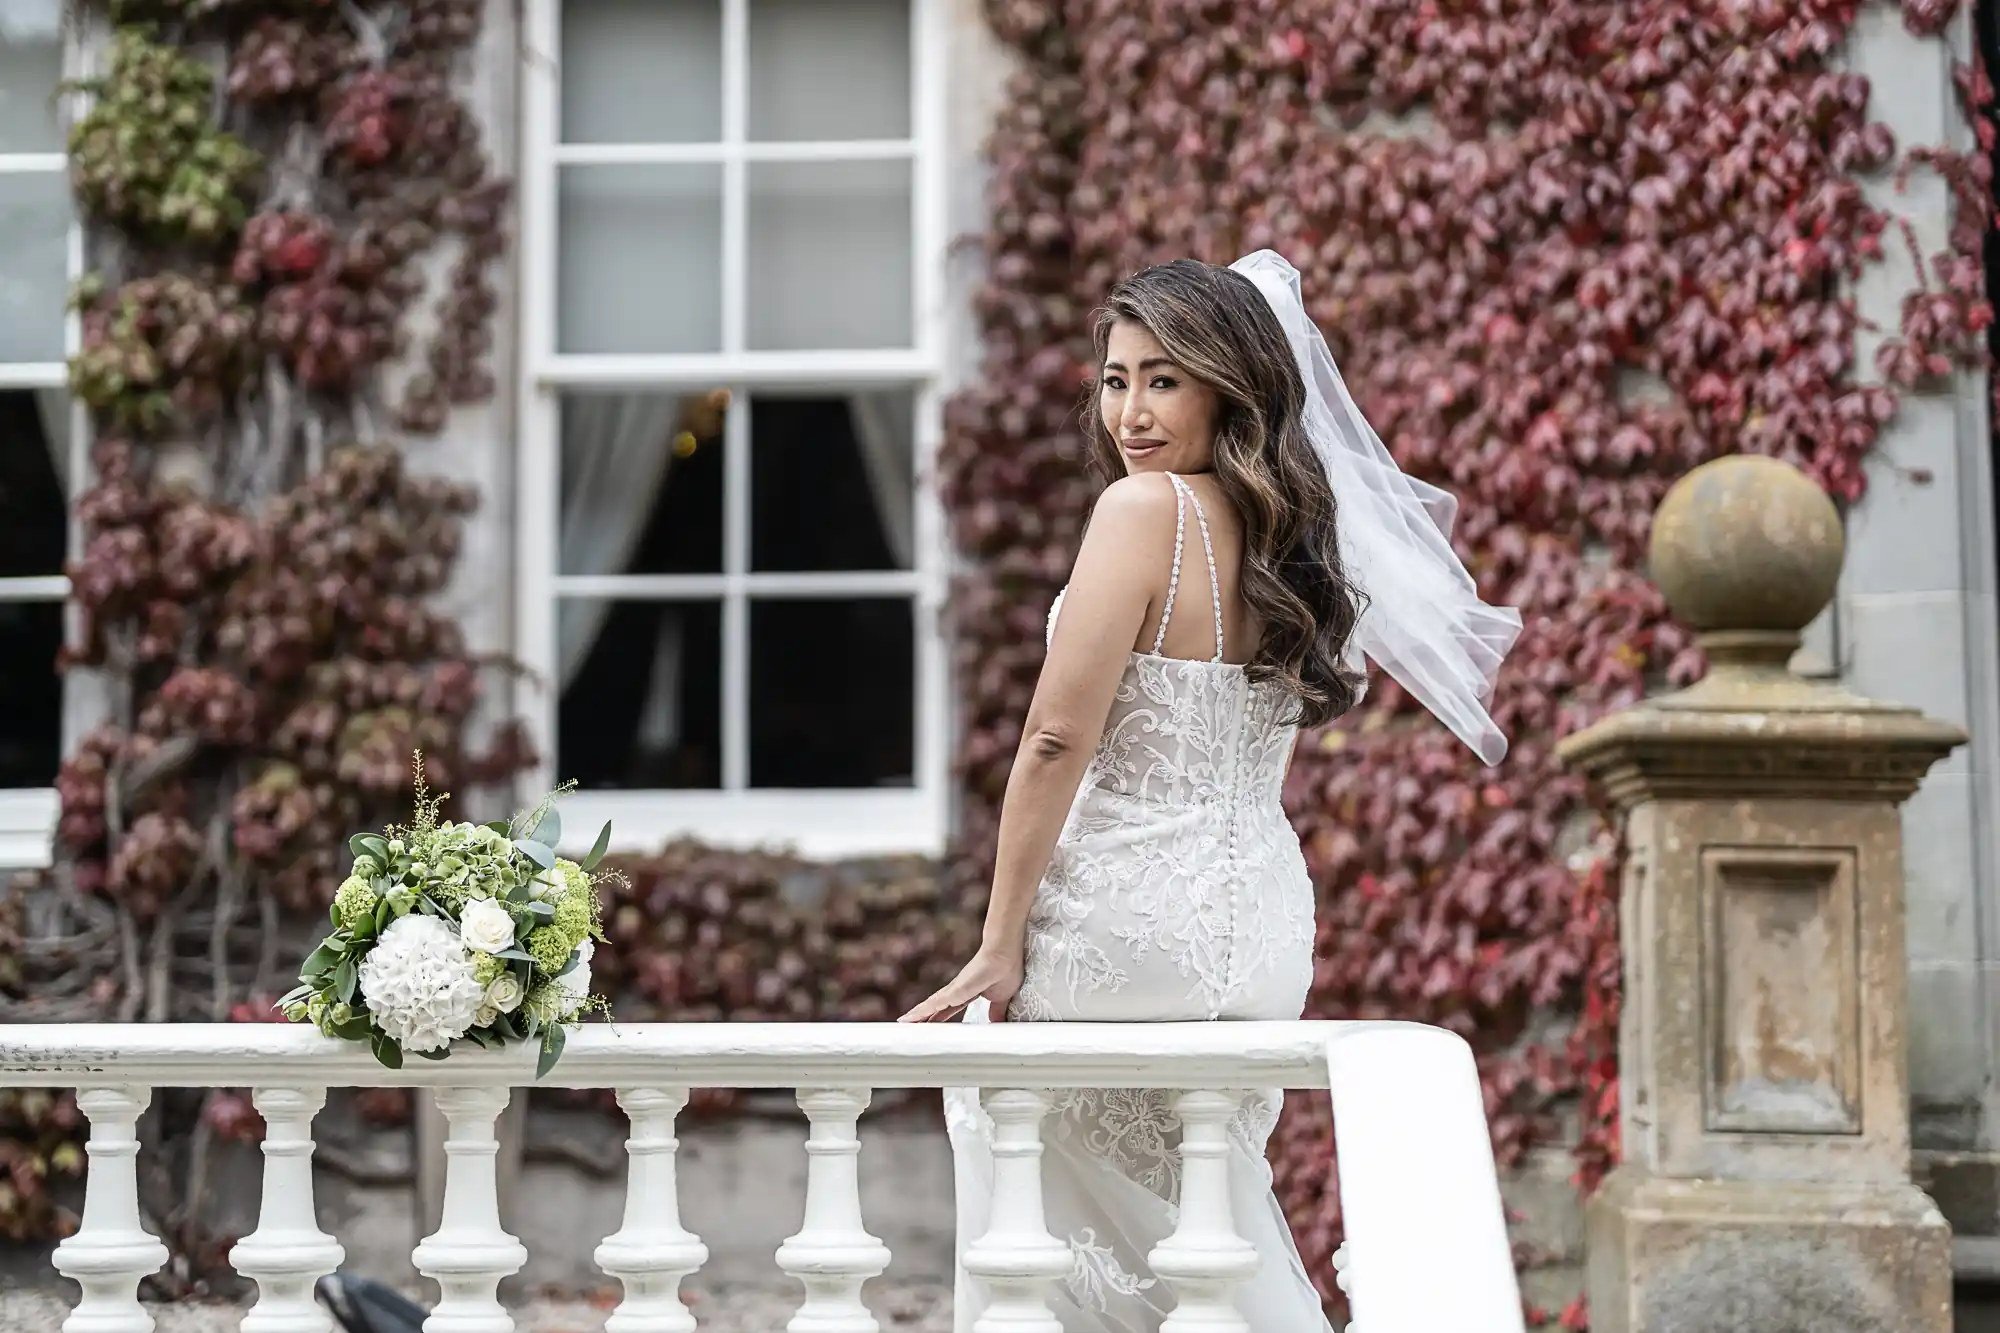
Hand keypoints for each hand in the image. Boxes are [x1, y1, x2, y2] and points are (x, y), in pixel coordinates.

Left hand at [899, 947, 1023, 1023]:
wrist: (1005, 952)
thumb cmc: (1006, 970)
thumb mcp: (1001, 999)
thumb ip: (997, 1010)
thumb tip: (996, 1022)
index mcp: (966, 994)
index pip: (946, 1010)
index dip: (935, 1019)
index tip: (925, 1027)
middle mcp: (956, 991)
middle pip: (934, 1007)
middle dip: (921, 1017)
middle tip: (905, 1025)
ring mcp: (955, 988)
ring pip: (932, 1004)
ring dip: (918, 1014)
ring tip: (903, 1022)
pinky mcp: (957, 988)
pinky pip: (939, 1002)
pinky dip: (927, 1010)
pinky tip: (916, 1016)